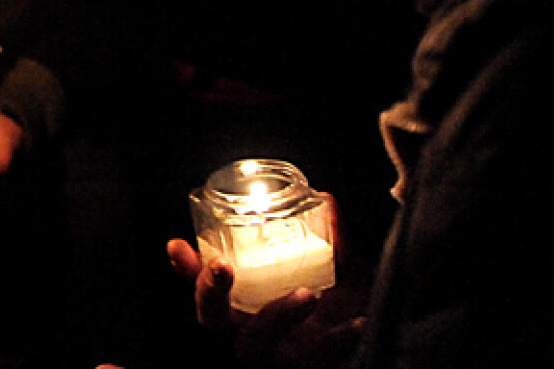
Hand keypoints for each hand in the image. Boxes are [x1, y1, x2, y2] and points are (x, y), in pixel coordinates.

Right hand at [166, 214, 364, 367]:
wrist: (374, 350)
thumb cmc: (347, 315)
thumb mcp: (340, 275)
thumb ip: (335, 243)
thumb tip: (328, 201)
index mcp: (248, 309)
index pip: (205, 288)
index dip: (186, 268)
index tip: (178, 245)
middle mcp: (252, 333)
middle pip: (211, 319)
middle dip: (208, 291)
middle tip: (223, 267)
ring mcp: (276, 357)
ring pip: (255, 343)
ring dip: (277, 313)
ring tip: (308, 294)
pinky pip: (317, 357)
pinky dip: (337, 337)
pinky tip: (355, 323)